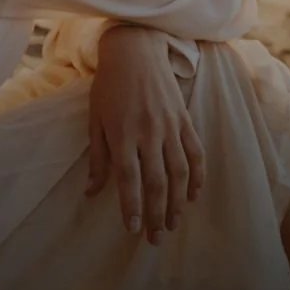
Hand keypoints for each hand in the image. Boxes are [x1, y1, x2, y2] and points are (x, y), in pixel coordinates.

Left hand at [84, 25, 205, 243]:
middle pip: (157, 182)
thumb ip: (98, 159)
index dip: (132, 207)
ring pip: (179, 172)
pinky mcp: (185, 120)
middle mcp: (149, 133)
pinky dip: (197, 176)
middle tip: (155, 238)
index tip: (133, 229)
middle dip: (156, 214)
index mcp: (123, 134)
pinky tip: (193, 194)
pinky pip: (195, 153)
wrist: (136, 50)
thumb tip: (92, 192)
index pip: (129, 179)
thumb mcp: (95, 121)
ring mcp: (170, 127)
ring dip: (177, 202)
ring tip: (173, 223)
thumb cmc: (109, 86)